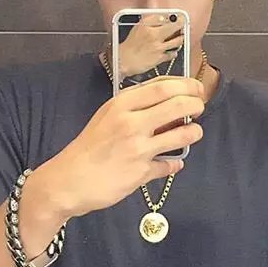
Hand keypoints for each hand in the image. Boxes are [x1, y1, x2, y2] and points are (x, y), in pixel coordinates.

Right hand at [26, 76, 204, 219]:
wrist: (68, 180)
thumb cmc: (88, 146)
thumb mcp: (107, 117)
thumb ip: (135, 108)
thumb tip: (167, 101)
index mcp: (121, 105)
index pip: (163, 87)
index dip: (186, 86)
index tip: (196, 89)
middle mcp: (131, 123)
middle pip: (177, 105)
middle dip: (196, 104)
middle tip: (199, 107)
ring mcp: (137, 149)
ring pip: (181, 135)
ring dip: (194, 132)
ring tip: (193, 132)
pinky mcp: (141, 173)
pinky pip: (169, 165)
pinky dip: (175, 164)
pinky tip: (173, 163)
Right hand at [118, 14, 184, 77]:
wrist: (123, 61)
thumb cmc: (128, 47)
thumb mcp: (136, 28)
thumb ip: (149, 21)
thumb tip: (162, 18)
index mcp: (146, 26)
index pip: (163, 17)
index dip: (171, 17)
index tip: (176, 17)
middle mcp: (154, 35)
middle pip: (174, 27)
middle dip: (181, 24)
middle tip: (182, 23)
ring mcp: (158, 47)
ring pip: (177, 41)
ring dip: (180, 39)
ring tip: (180, 38)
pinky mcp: (160, 58)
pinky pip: (172, 54)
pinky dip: (173, 53)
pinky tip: (172, 52)